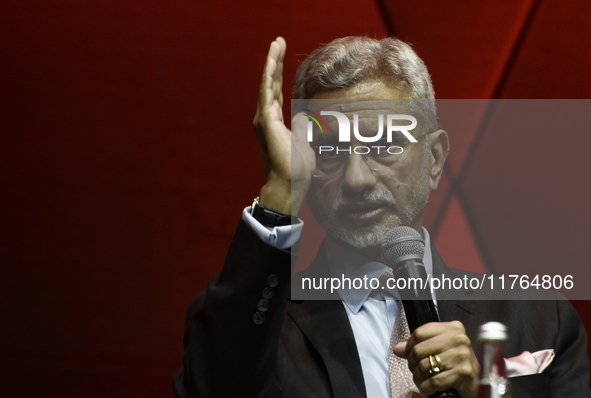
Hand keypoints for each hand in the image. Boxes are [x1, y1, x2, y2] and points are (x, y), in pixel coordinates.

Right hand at [253, 37, 314, 214]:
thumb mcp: (304, 140)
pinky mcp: (266, 122)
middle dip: (274, 62)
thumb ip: (303, 125)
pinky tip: (272, 62)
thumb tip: (306, 115)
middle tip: (278, 42)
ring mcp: (264, 120)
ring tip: (276, 44)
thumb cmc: (297, 168)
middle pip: (270, 83)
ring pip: (267, 84)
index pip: (277, 91)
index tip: (282, 55)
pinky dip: (269, 77)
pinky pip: (267, 94)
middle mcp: (265, 118)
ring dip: (271, 63)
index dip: (279, 73)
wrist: (290, 184)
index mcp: (274, 122)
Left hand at [393, 321, 479, 397]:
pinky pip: (433, 381)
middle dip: (413, 365)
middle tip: (416, 372)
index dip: (409, 346)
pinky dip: (426, 388)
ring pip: (424, 366)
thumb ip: (419, 346)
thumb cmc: (457, 366)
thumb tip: (398, 349)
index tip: (409, 355)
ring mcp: (461, 355)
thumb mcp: (440, 350)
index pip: (419, 333)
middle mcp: (459, 339)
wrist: (477, 385)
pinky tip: (429, 389)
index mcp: (453, 328)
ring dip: (418, 379)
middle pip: (419, 350)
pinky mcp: (462, 372)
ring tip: (423, 381)